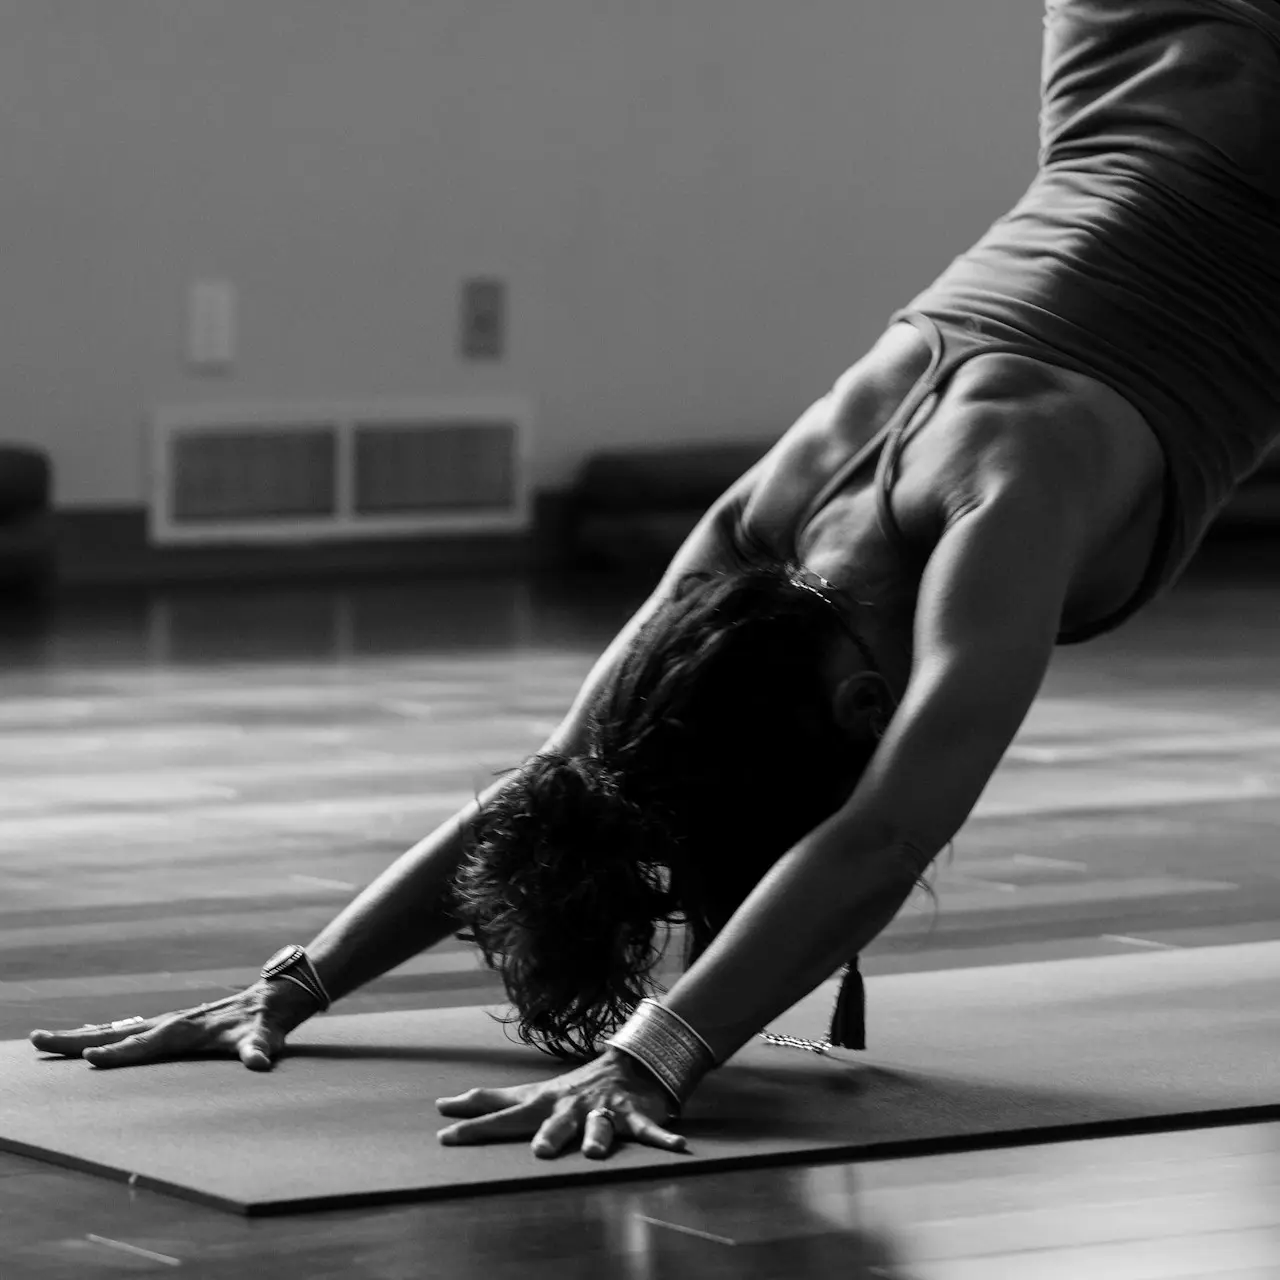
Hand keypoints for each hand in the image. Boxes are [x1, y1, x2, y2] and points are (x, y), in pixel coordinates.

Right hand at [28, 980, 319, 1070]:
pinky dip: (104, 1035)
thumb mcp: (266, 1038)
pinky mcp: (173, 1025)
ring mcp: (170, 1023)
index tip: (89, 1059)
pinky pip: (130, 1031)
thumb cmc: (269, 1023)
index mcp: (185, 1031)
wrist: (276, 997)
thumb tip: (260, 1061)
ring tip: (46, 1040)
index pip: (145, 1045)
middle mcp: (172, 1024)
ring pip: (118, 1030)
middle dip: (78, 1039)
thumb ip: (260, 1049)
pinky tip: (88, 1042)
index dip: (119, 1053)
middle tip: (38, 1040)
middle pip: (117, 1033)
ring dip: (82, 1036)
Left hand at [436, 1047, 690, 1160]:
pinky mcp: (634, 1115)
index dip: (476, 1127)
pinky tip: (678, 1147)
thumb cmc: (570, 1089)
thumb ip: (491, 1101)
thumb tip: (444, 1105)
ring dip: (598, 1136)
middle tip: (539, 1152)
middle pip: (556, 1121)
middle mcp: (572, 1106)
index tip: (445, 1137)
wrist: (627, 1064)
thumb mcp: (531, 1094)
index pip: (505, 1116)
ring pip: (600, 1125)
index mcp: (544, 1104)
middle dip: (549, 1135)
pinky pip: (649, 1129)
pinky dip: (664, 1138)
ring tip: (595, 1151)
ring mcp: (604, 1110)